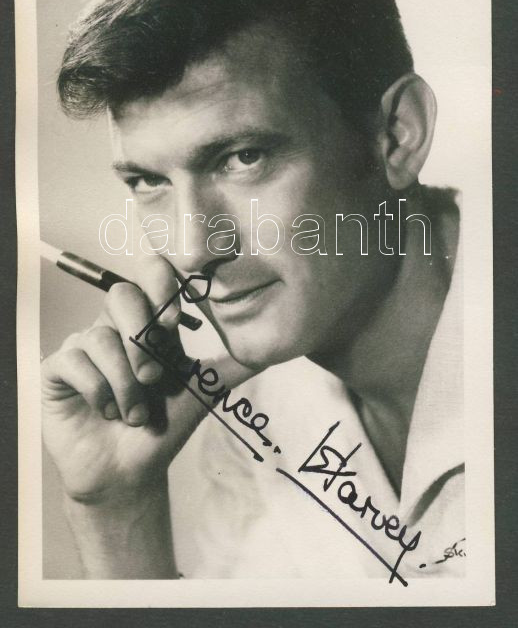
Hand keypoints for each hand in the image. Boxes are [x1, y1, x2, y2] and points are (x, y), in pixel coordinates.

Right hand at [41, 253, 251, 505]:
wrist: (131, 471)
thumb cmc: (165, 426)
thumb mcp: (205, 389)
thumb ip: (235, 363)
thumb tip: (274, 342)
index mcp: (149, 322)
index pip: (151, 275)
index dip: (161, 285)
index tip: (179, 318)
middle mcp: (114, 326)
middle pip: (120, 295)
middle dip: (141, 336)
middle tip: (154, 376)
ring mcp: (84, 345)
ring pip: (99, 337)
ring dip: (124, 382)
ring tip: (135, 413)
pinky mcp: (58, 368)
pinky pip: (74, 360)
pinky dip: (99, 391)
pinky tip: (107, 412)